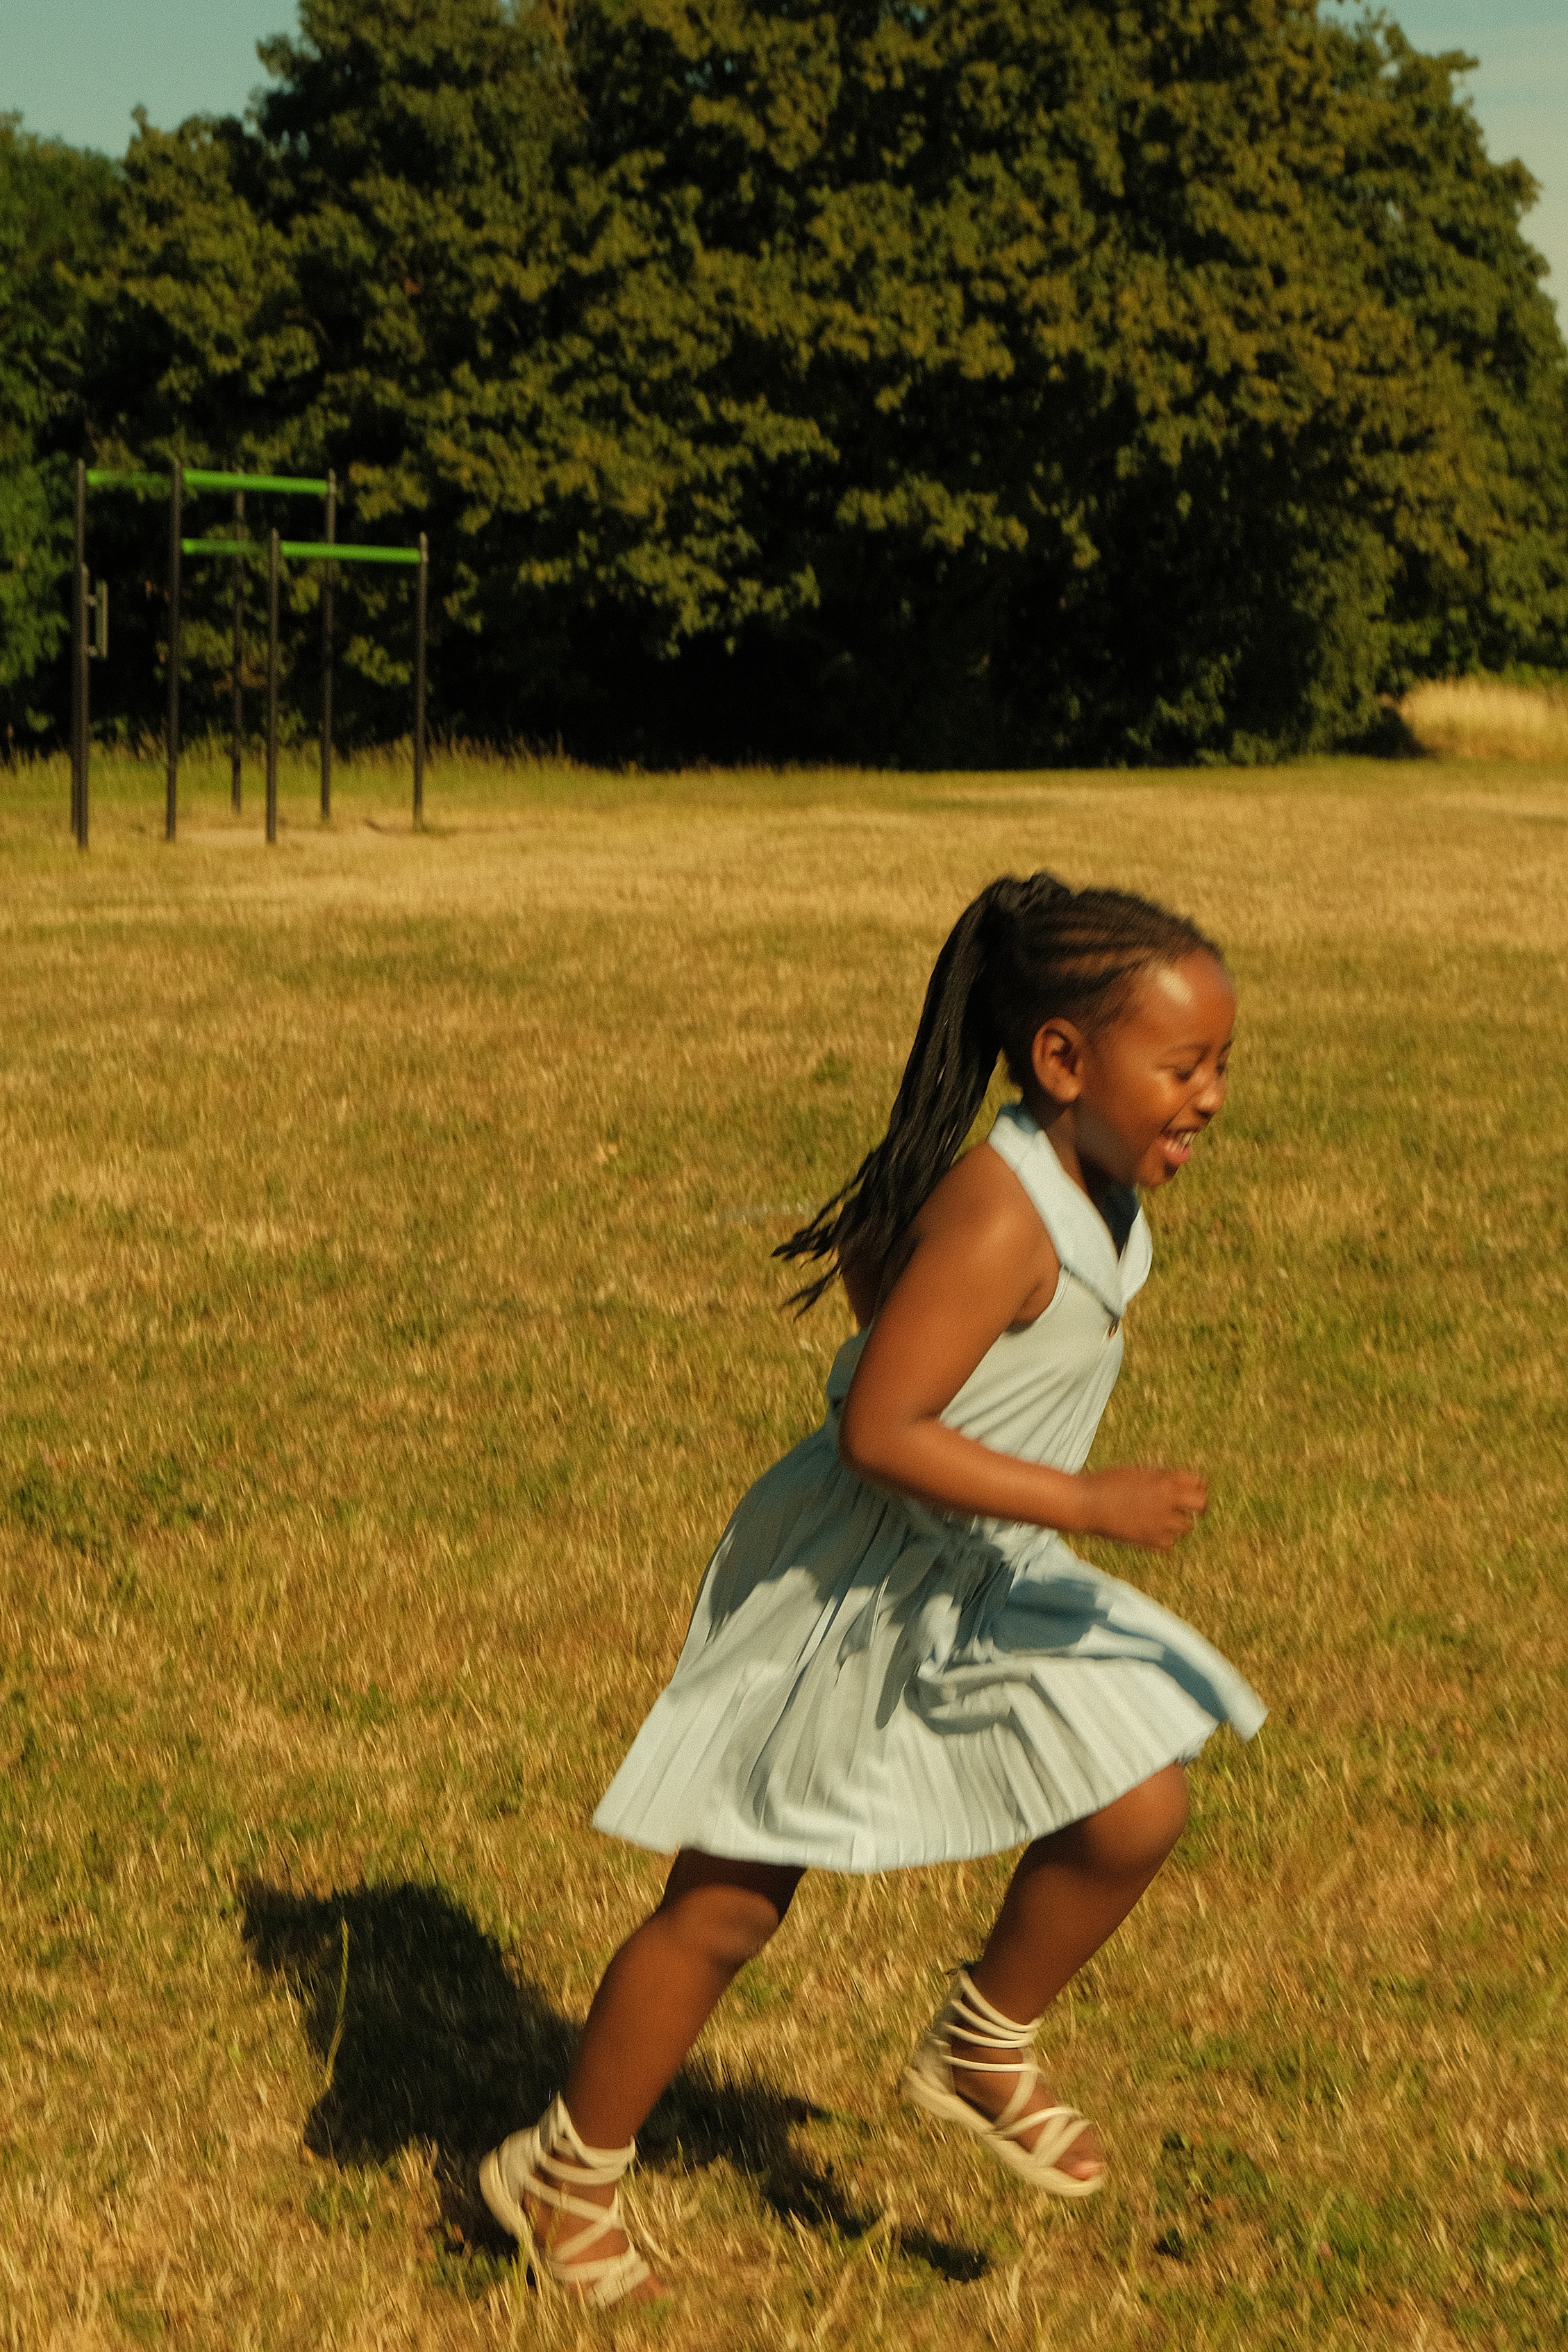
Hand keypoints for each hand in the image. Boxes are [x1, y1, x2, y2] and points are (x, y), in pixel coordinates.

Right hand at [1075, 1467, 1207, 1548]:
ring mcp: (1161, 1521)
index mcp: (1164, 1479)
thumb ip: (1161, 1479)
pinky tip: (1149, 1531)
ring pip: (1186, 1526)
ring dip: (1177, 1523)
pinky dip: (1163, 1538)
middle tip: (1195, 1509)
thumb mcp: (1138, 1473)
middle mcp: (1167, 1499)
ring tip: (1160, 1519)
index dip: (1197, 1484)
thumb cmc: (1108, 1483)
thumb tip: (1181, 1487)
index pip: (1197, 1481)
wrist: (1086, 1503)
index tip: (1193, 1488)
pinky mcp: (1151, 1540)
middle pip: (1201, 1504)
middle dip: (1199, 1505)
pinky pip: (1169, 1542)